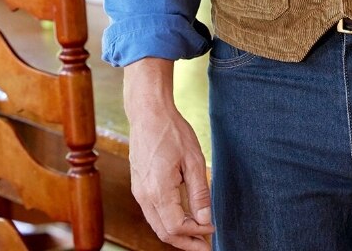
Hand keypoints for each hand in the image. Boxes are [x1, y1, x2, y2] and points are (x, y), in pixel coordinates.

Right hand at [124, 58, 213, 249]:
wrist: (148, 113)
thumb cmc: (172, 132)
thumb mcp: (194, 160)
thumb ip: (199, 193)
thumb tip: (205, 219)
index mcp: (158, 191)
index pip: (176, 227)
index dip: (196, 233)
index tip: (212, 229)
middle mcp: (144, 196)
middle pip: (164, 233)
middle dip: (186, 242)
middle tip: (206, 245)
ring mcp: (139, 192)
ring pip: (157, 225)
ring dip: (176, 234)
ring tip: (197, 234)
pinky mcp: (138, 186)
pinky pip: (152, 213)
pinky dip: (167, 222)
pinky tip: (182, 218)